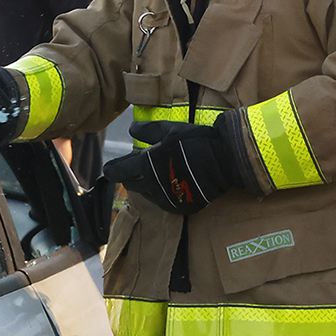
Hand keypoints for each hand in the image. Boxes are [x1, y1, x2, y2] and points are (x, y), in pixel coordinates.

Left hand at [102, 115, 251, 214]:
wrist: (225, 161)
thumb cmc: (196, 141)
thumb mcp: (171, 130)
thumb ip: (148, 130)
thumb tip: (132, 129)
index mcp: (145, 166)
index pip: (118, 171)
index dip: (112, 168)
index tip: (110, 167)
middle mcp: (151, 186)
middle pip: (130, 184)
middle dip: (130, 175)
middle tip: (136, 166)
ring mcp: (165, 199)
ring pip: (146, 193)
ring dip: (147, 184)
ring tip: (157, 172)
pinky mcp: (178, 207)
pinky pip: (163, 201)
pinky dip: (163, 193)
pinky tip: (171, 183)